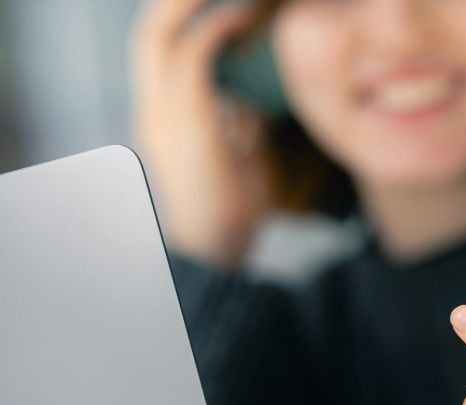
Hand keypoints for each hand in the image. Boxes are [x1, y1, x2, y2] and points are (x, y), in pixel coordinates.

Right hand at [132, 0, 271, 266]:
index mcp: (160, 118)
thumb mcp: (235, 158)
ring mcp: (162, 114)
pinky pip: (193, 58)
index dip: (178, 20)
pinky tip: (241, 18)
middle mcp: (152, 110)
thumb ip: (235, 127)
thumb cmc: (230, 209)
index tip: (215, 4)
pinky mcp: (186, 122)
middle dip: (173, 1)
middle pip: (147, 34)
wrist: (217, 250)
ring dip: (190, 3)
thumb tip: (249, 106)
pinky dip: (215, 30)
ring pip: (159, 35)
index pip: (156, 53)